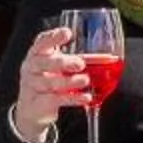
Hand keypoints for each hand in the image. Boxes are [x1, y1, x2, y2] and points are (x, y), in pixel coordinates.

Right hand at [8, 24, 93, 138]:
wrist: (33, 109)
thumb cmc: (48, 80)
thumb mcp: (62, 67)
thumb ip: (82, 60)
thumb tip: (110, 59)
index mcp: (37, 54)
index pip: (42, 42)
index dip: (53, 37)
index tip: (67, 33)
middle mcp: (32, 68)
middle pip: (43, 62)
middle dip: (62, 62)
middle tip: (80, 63)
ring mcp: (33, 86)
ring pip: (49, 82)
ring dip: (69, 81)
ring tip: (85, 80)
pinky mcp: (38, 103)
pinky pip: (55, 99)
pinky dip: (72, 98)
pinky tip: (85, 97)